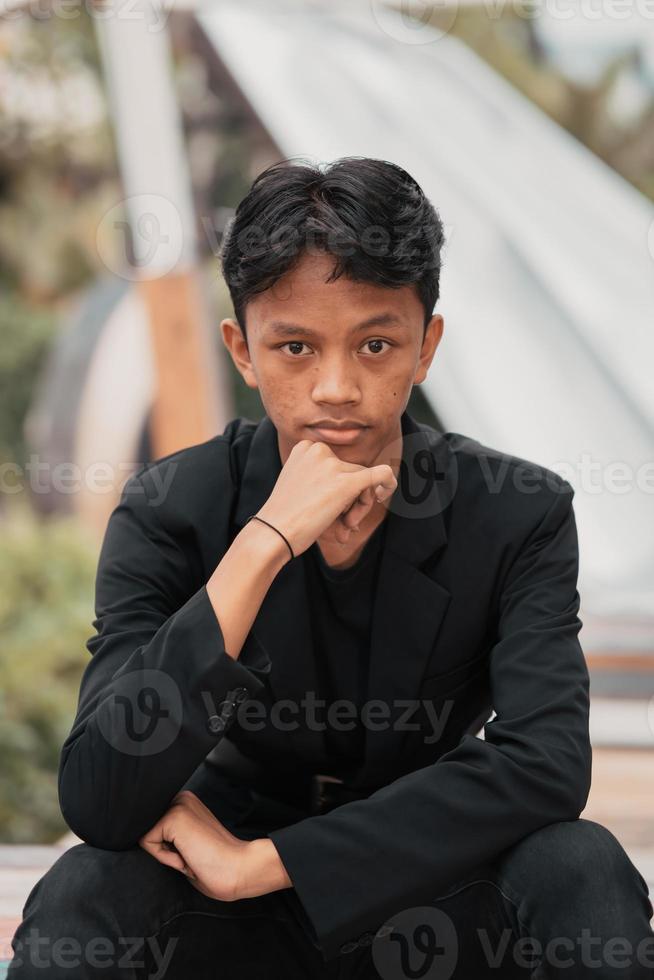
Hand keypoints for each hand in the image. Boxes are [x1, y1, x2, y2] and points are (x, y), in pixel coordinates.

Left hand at [138, 790, 250, 901]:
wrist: (239, 869)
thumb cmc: (217, 865)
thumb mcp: (189, 844)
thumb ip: (172, 836)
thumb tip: (142, 836)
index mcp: (186, 803)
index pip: (152, 826)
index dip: (167, 849)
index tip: (192, 852)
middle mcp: (182, 798)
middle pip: (146, 830)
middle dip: (164, 850)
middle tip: (192, 855)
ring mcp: (178, 805)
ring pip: (146, 835)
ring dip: (166, 854)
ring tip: (191, 855)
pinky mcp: (173, 816)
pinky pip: (147, 842)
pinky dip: (165, 858)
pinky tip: (188, 856)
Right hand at [255, 439, 397, 556]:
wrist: (274, 532)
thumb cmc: (287, 518)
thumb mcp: (304, 489)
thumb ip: (331, 485)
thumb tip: (370, 491)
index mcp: (306, 447)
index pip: (339, 464)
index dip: (342, 486)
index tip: (335, 507)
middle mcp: (320, 450)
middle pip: (354, 471)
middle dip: (354, 499)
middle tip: (346, 523)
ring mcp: (333, 465)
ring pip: (365, 480)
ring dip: (360, 506)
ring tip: (345, 527)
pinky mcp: (347, 482)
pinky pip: (381, 474)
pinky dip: (388, 483)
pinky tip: (385, 494)